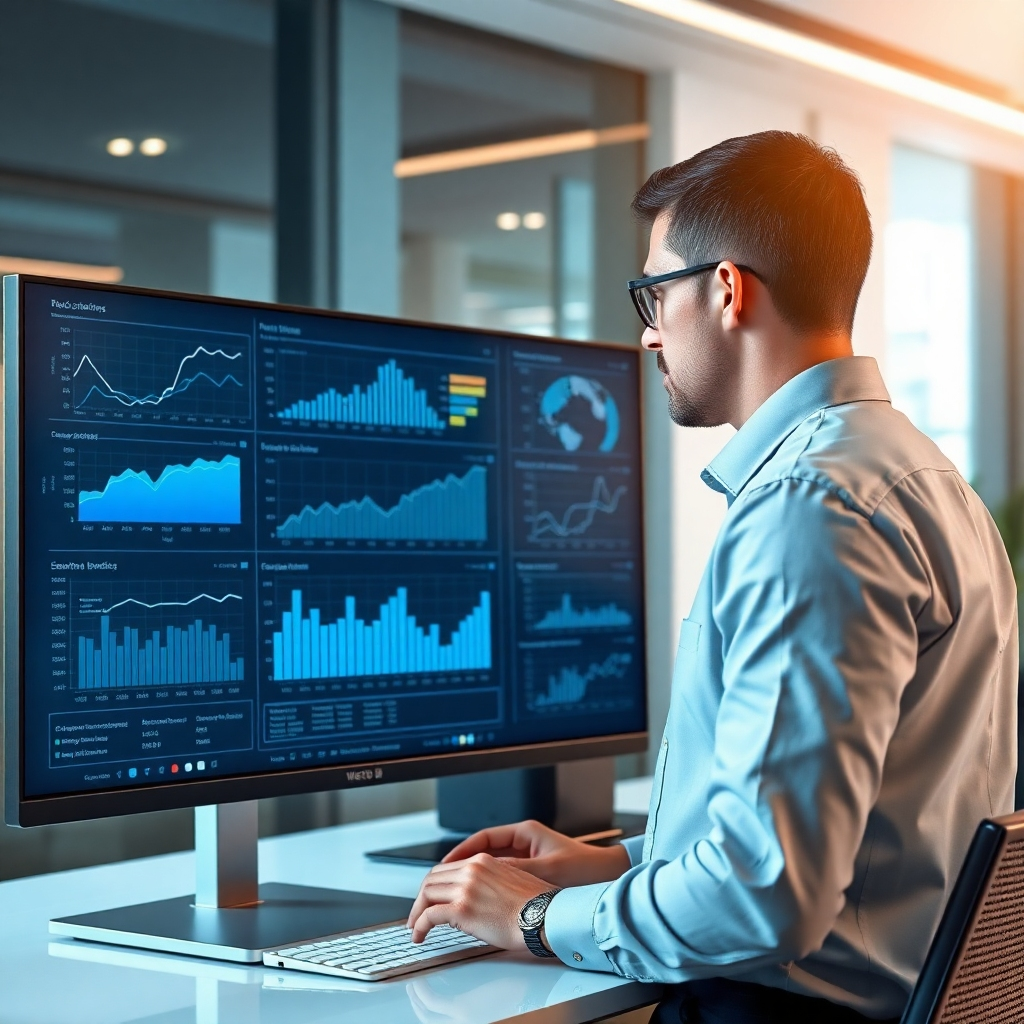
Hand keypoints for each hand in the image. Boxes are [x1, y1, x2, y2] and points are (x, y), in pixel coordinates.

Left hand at [407, 853, 552, 948]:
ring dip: (417, 912)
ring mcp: (465, 888)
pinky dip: (419, 926)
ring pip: (427, 894)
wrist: (544, 916)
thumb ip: (489, 881)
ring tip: (416, 927)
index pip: (447, 869)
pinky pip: (429, 915)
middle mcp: (471, 869)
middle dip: (421, 898)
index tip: (430, 898)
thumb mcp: (511, 880)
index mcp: (483, 860)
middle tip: (418, 914)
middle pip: (432, 879)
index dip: (434, 886)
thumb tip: (477, 897)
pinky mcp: (462, 909)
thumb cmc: (535, 905)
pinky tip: (420, 935)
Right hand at [442, 819, 630, 888]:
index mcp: (525, 833)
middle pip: (483, 852)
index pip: (482, 838)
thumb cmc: (584, 870)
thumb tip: (481, 874)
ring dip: (474, 878)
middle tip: (441, 882)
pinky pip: (504, 878)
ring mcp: (529, 858)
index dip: (460, 852)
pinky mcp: (534, 874)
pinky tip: (481, 901)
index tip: (443, 866)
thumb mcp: (544, 871)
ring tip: (455, 894)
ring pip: (492, 866)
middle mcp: (525, 843)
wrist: (609, 878)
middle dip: (462, 866)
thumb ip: (512, 871)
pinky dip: (490, 887)